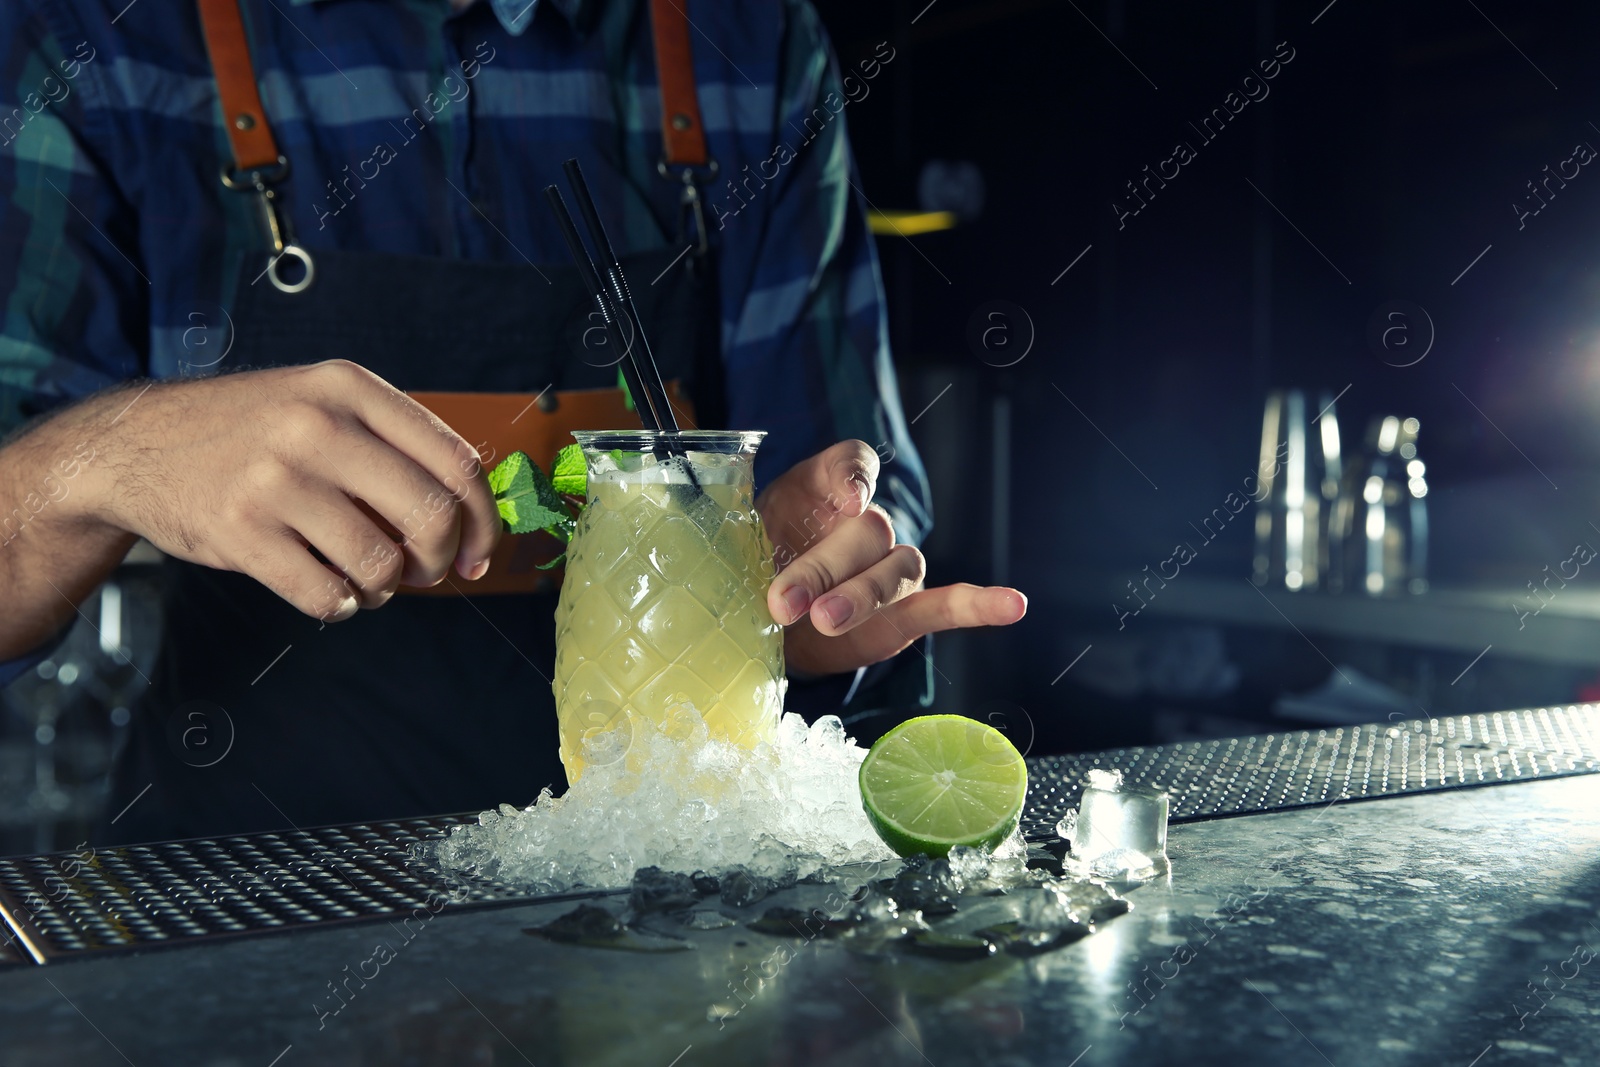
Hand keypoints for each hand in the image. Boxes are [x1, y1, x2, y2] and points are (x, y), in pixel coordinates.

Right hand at [82, 360, 500, 620]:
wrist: (134, 444)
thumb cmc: (253, 433)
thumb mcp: (323, 404)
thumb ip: (394, 445)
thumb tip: (473, 520)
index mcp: (350, 388)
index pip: (456, 462)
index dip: (484, 521)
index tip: (481, 556)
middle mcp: (316, 426)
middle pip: (431, 516)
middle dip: (440, 561)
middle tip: (424, 574)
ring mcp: (275, 479)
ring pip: (380, 564)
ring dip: (384, 589)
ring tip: (366, 581)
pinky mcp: (239, 531)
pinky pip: (324, 594)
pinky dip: (339, 605)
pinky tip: (329, 591)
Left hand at [758, 440, 1025, 676]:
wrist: (758, 631)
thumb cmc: (750, 575)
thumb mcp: (735, 540)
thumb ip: (749, 514)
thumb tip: (796, 515)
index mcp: (822, 493)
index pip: (850, 463)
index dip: (851, 475)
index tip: (846, 497)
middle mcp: (865, 525)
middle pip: (868, 529)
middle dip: (824, 565)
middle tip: (783, 600)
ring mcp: (890, 569)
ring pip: (896, 569)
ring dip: (862, 594)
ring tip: (826, 619)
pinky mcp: (905, 615)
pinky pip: (948, 604)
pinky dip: (980, 605)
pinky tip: (1013, 605)